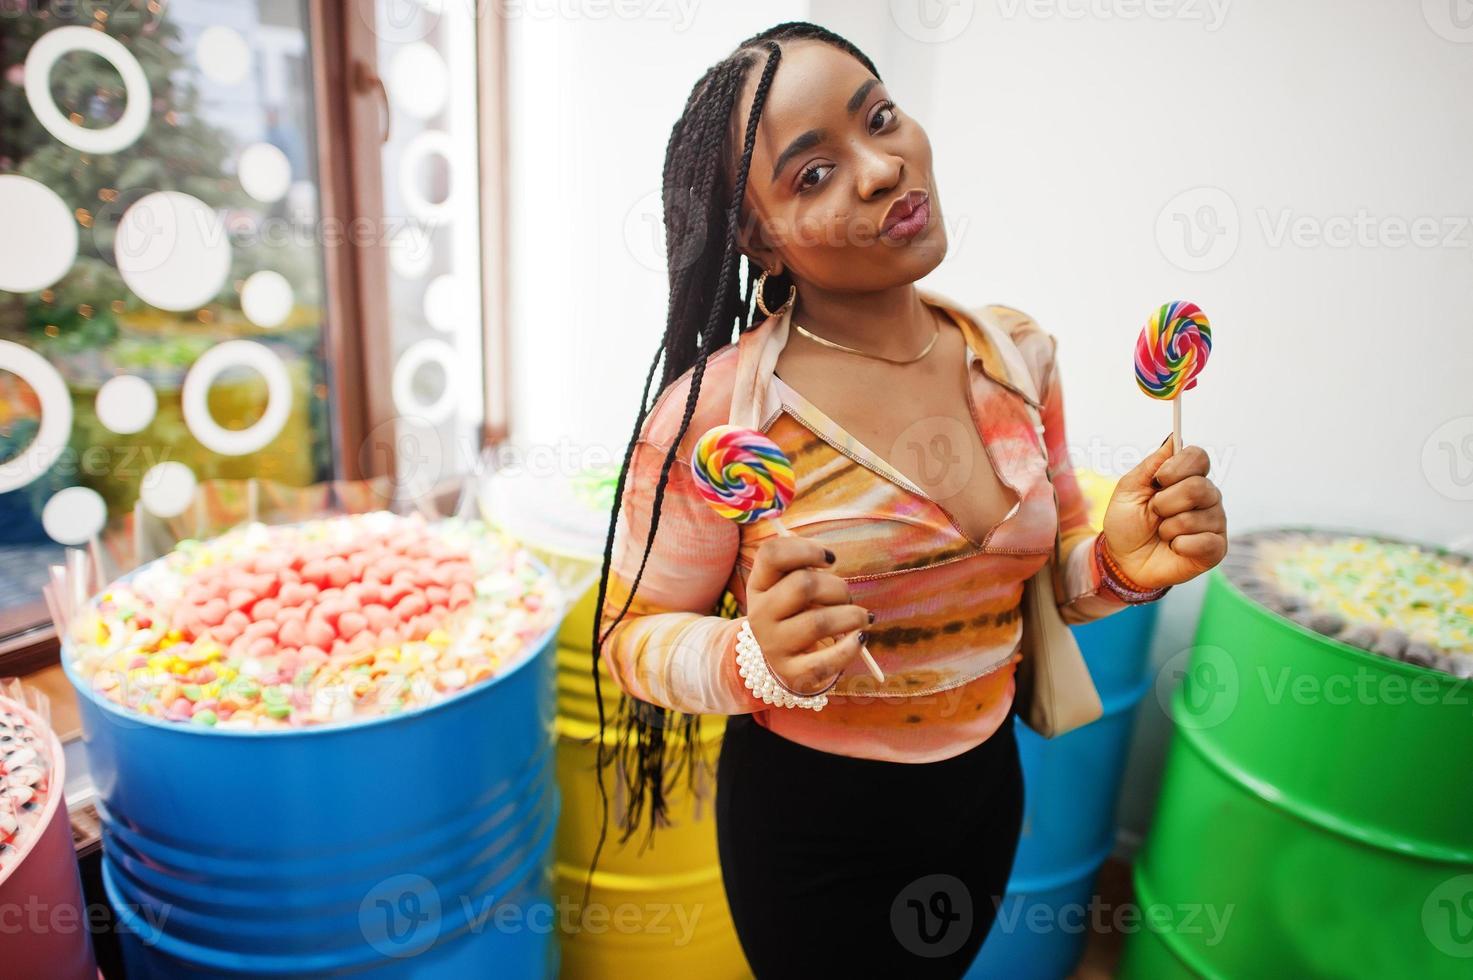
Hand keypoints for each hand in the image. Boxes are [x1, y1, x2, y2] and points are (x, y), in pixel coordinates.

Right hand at [746, 537, 869, 694]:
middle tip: (846, 596)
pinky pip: (824, 661)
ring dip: (851, 615)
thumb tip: (827, 557)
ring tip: (862, 617)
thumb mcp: (791, 584)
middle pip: (803, 585)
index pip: (771, 554)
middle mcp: (759, 614)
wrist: (784, 657)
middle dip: (838, 587)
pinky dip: (850, 648)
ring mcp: (773, 645)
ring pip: (818, 622)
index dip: (806, 549)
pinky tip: (860, 638)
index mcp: (759, 585)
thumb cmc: (798, 610)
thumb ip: (805, 566)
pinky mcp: (791, 672)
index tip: (830, 559)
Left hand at [1101, 437, 1227, 589]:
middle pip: (1198, 487)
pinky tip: (1174, 548)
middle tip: (1154, 513)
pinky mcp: (1216, 548)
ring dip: (1168, 528)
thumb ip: (1152, 465)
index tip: (1158, 480)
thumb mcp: (1129, 490)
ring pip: (1195, 517)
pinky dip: (1180, 545)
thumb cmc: (1127, 523)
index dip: (1178, 467)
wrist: (1123, 560)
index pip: (1199, 457)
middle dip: (1164, 503)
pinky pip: (1204, 542)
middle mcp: (1206, 496)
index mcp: (1186, 478)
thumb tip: (1174, 438)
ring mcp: (1214, 522)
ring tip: (1162, 533)